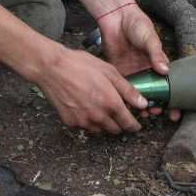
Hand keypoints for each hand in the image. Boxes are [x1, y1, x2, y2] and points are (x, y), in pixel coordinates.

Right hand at [33, 44, 148, 133]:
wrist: (52, 68)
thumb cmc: (81, 65)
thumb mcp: (110, 72)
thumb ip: (128, 90)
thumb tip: (143, 103)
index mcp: (111, 103)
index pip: (128, 124)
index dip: (134, 125)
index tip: (136, 124)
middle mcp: (98, 117)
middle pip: (115, 130)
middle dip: (120, 124)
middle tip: (119, 112)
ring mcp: (83, 121)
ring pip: (100, 130)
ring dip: (105, 123)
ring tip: (101, 107)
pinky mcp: (70, 122)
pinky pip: (85, 126)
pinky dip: (89, 120)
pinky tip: (85, 106)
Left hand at [98, 6, 180, 121]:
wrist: (116, 17)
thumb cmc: (137, 24)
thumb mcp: (150, 38)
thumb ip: (156, 54)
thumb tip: (165, 70)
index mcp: (158, 62)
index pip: (169, 83)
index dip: (173, 98)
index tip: (176, 112)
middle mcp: (147, 70)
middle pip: (155, 93)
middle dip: (158, 105)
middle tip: (158, 114)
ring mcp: (134, 72)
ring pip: (140, 93)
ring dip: (142, 104)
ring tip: (144, 114)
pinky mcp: (120, 71)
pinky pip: (124, 87)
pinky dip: (126, 98)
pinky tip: (127, 106)